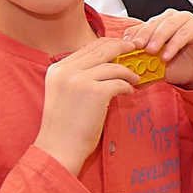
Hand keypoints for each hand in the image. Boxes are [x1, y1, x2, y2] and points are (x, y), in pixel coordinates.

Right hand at [36, 37, 144, 172]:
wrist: (59, 148)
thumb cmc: (64, 126)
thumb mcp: (64, 93)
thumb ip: (77, 76)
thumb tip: (104, 65)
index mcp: (57, 69)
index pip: (87, 47)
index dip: (107, 45)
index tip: (121, 46)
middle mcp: (66, 70)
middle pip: (101, 49)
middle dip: (121, 47)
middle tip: (135, 50)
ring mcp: (80, 80)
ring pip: (113, 66)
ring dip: (128, 71)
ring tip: (135, 79)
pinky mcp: (95, 92)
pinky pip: (119, 82)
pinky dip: (127, 86)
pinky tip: (129, 93)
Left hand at [134, 10, 192, 89]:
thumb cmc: (183, 65)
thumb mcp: (159, 69)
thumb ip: (145, 70)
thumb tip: (130, 78)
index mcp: (156, 27)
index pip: (140, 27)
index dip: (132, 36)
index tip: (126, 46)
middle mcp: (169, 20)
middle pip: (152, 23)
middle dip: (143, 35)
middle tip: (136, 47)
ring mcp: (183, 21)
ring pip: (167, 25)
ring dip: (157, 38)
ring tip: (151, 51)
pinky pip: (183, 33)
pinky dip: (173, 44)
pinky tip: (167, 55)